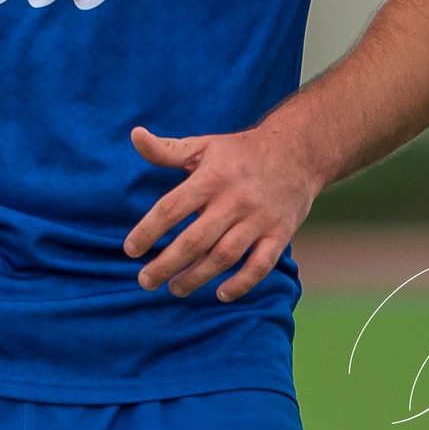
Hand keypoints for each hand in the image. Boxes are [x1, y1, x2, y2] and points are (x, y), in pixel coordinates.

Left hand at [122, 125, 325, 302]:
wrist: (298, 152)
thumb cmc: (240, 152)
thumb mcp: (204, 145)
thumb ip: (167, 149)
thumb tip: (135, 135)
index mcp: (211, 178)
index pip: (172, 208)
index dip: (148, 231)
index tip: (131, 250)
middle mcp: (235, 201)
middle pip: (195, 240)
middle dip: (167, 264)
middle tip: (145, 281)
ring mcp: (259, 220)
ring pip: (224, 257)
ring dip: (197, 277)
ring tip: (175, 288)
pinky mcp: (279, 234)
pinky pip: (260, 266)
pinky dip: (242, 284)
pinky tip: (221, 294)